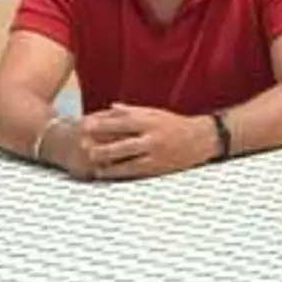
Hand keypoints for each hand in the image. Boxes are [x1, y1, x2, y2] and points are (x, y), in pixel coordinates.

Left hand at [82, 104, 218, 179]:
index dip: (102, 123)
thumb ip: (131, 111)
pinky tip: (104, 173)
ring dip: (107, 162)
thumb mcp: (154, 112)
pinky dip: (117, 172)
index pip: (122, 122)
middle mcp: (152, 137)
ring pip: (127, 160)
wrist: (199, 139)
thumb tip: (110, 107)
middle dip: (101, 144)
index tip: (84, 124)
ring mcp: (155, 154)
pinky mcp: (158, 168)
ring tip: (90, 162)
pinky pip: (134, 171)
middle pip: (122, 142)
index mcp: (150, 120)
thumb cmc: (173, 123)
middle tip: (81, 146)